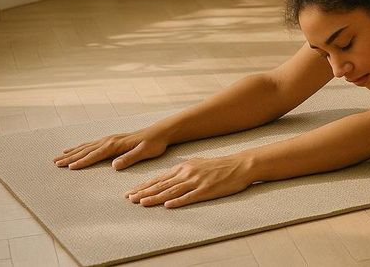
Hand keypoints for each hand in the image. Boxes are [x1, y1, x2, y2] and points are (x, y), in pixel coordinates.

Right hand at [53, 128, 168, 170]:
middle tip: (55, 163)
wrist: (160, 132)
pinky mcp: (112, 140)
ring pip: (86, 146)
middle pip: (86, 150)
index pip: (96, 154)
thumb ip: (130, 158)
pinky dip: (80, 147)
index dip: (82, 161)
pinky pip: (92, 144)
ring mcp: (110, 139)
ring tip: (58, 157)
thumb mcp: (145, 152)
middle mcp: (110, 140)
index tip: (69, 167)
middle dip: (70, 157)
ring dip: (72, 152)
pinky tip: (74, 149)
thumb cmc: (154, 144)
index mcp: (116, 145)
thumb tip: (115, 166)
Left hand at [125, 155, 252, 208]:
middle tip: (129, 199)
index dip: (144, 185)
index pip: (160, 178)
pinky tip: (168, 206)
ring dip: (155, 198)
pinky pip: (190, 197)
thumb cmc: (219, 166)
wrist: (240, 165)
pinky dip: (177, 202)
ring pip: (171, 191)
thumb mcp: (198, 163)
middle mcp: (187, 174)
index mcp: (184, 167)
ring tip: (142, 203)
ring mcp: (196, 182)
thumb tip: (169, 177)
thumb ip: (183, 171)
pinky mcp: (206, 190)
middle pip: (162, 185)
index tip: (132, 191)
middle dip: (144, 192)